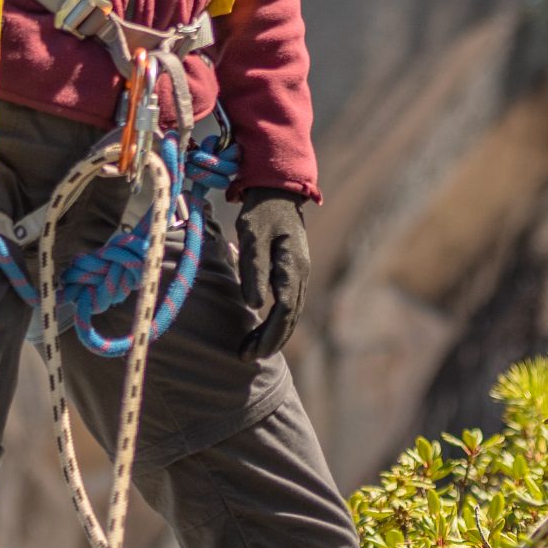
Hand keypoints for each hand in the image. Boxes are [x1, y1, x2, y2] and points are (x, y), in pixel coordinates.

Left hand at [235, 193, 309, 357]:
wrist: (278, 190)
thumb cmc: (261, 211)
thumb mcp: (252, 236)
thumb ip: (253, 269)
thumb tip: (254, 305)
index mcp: (293, 267)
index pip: (284, 310)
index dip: (269, 334)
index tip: (253, 351)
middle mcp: (301, 275)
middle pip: (290, 318)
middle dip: (270, 341)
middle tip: (246, 358)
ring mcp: (299, 274)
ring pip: (290, 314)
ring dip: (272, 334)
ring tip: (250, 351)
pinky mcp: (291, 273)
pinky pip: (287, 304)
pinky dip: (275, 322)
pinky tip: (261, 330)